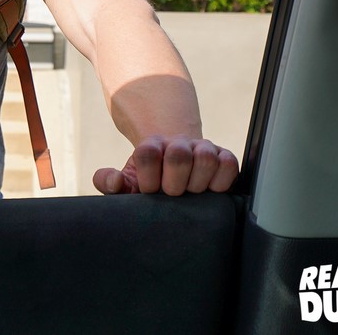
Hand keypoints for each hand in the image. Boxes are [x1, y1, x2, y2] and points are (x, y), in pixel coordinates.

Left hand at [92, 136, 237, 195]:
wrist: (174, 173)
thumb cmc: (150, 183)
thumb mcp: (127, 183)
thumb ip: (109, 182)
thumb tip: (114, 181)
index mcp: (151, 146)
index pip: (147, 153)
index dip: (148, 179)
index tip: (150, 192)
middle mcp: (178, 143)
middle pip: (178, 155)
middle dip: (174, 184)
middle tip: (172, 194)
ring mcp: (203, 148)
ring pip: (205, 157)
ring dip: (197, 183)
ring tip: (191, 193)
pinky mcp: (224, 157)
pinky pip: (229, 164)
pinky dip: (221, 181)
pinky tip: (210, 191)